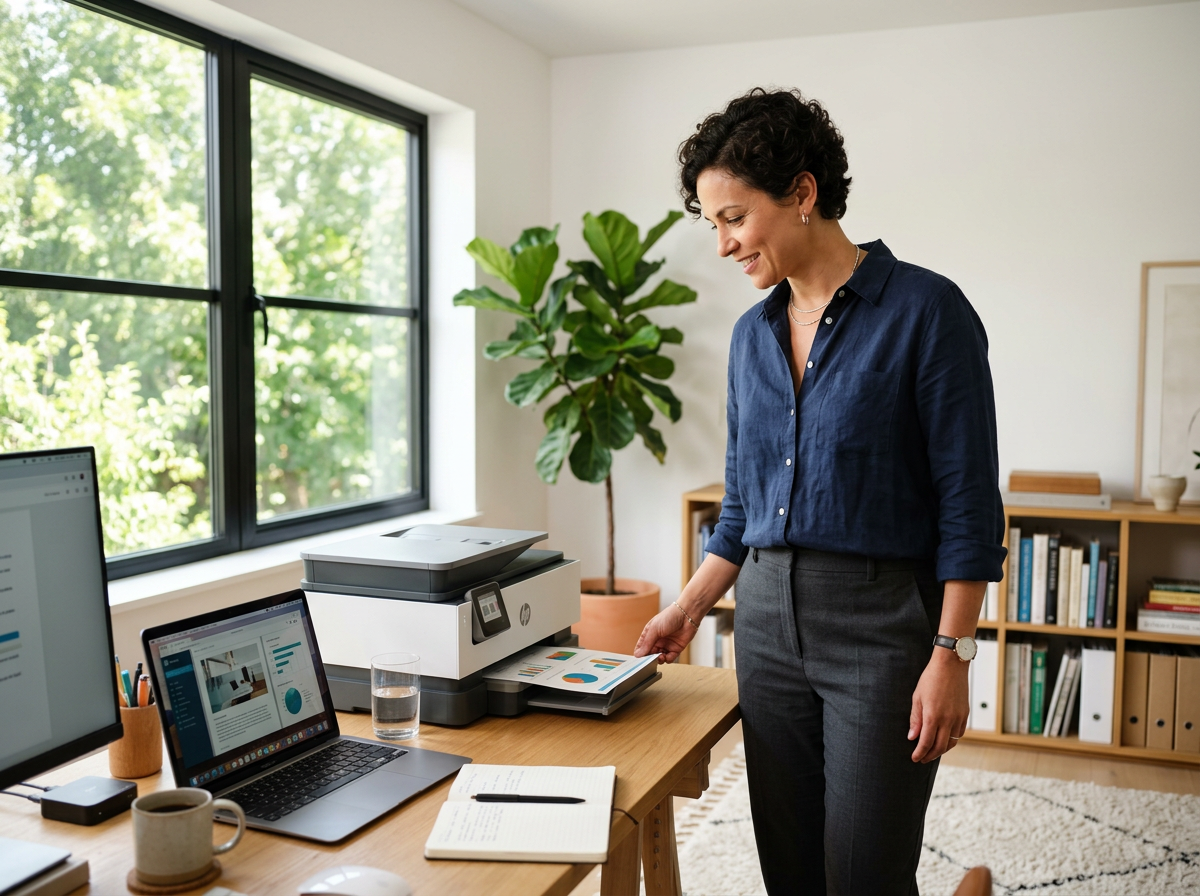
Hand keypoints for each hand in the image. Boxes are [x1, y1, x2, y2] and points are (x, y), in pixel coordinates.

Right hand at [634, 604, 697, 663]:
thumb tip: (638, 654)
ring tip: (661, 656)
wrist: (687, 615)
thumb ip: (647, 642)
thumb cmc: (670, 616)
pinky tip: (668, 656)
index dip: (640, 654)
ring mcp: (667, 645)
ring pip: (659, 658)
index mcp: (649, 634)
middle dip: (650, 658)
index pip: (641, 647)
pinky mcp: (676, 649)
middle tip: (651, 659)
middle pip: (650, 654)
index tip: (641, 660)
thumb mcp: (654, 628)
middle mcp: (657, 640)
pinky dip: (668, 659)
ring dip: (659, 660)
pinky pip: (670, 658)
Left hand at [908, 648, 969, 762]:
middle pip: (940, 747)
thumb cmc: (931, 678)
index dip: (920, 753)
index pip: (926, 742)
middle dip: (930, 755)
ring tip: (932, 752)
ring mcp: (958, 717)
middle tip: (922, 759)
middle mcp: (948, 719)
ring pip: (951, 742)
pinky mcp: (965, 714)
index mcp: (933, 716)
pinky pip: (959, 733)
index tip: (914, 758)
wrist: (951, 665)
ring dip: (941, 750)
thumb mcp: (917, 697)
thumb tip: (912, 737)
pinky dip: (951, 740)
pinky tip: (944, 739)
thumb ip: (915, 719)